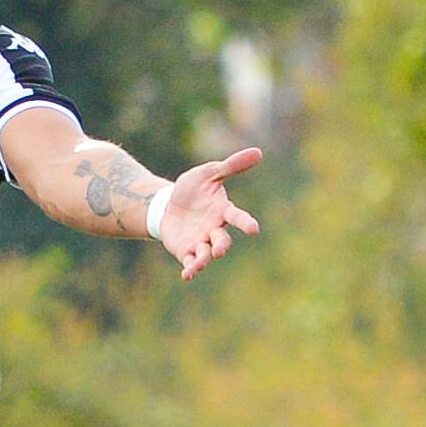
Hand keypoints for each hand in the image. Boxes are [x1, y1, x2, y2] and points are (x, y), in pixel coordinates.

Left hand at [156, 147, 262, 280]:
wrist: (168, 204)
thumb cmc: (193, 189)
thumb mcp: (209, 173)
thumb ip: (231, 166)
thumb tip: (258, 152)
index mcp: (222, 211)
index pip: (237, 217)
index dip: (245, 223)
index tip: (254, 229)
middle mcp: (214, 229)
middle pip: (222, 241)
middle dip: (221, 246)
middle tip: (220, 250)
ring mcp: (201, 241)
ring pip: (206, 254)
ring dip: (204, 259)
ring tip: (199, 264)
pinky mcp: (186, 251)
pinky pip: (190, 262)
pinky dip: (190, 268)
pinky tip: (187, 274)